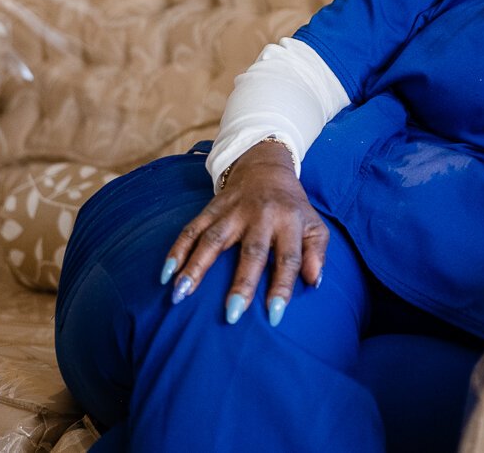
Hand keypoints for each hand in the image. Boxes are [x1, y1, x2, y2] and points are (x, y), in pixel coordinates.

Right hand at [161, 140, 328, 326]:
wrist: (266, 168)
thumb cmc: (293, 207)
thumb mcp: (314, 225)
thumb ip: (316, 253)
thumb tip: (314, 282)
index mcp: (289, 221)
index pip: (288, 257)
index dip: (282, 287)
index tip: (274, 316)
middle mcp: (260, 216)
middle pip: (251, 252)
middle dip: (242, 283)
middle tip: (231, 314)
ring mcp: (233, 211)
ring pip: (212, 239)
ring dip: (195, 267)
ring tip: (181, 295)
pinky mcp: (211, 208)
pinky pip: (191, 229)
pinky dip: (177, 250)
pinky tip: (167, 273)